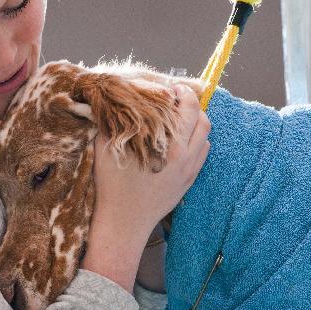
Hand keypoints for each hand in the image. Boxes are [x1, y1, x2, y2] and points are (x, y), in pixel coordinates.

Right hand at [82, 85, 210, 290]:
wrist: (123, 222)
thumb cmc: (111, 184)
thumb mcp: (105, 146)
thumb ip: (115, 119)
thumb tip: (117, 98)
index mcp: (167, 143)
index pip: (186, 106)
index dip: (180, 91)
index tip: (170, 87)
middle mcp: (184, 154)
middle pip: (202, 118)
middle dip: (191, 102)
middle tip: (177, 97)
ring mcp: (190, 169)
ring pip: (205, 136)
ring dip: (196, 121)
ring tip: (179, 117)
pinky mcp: (190, 180)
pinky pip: (203, 152)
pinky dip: (197, 140)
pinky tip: (181, 139)